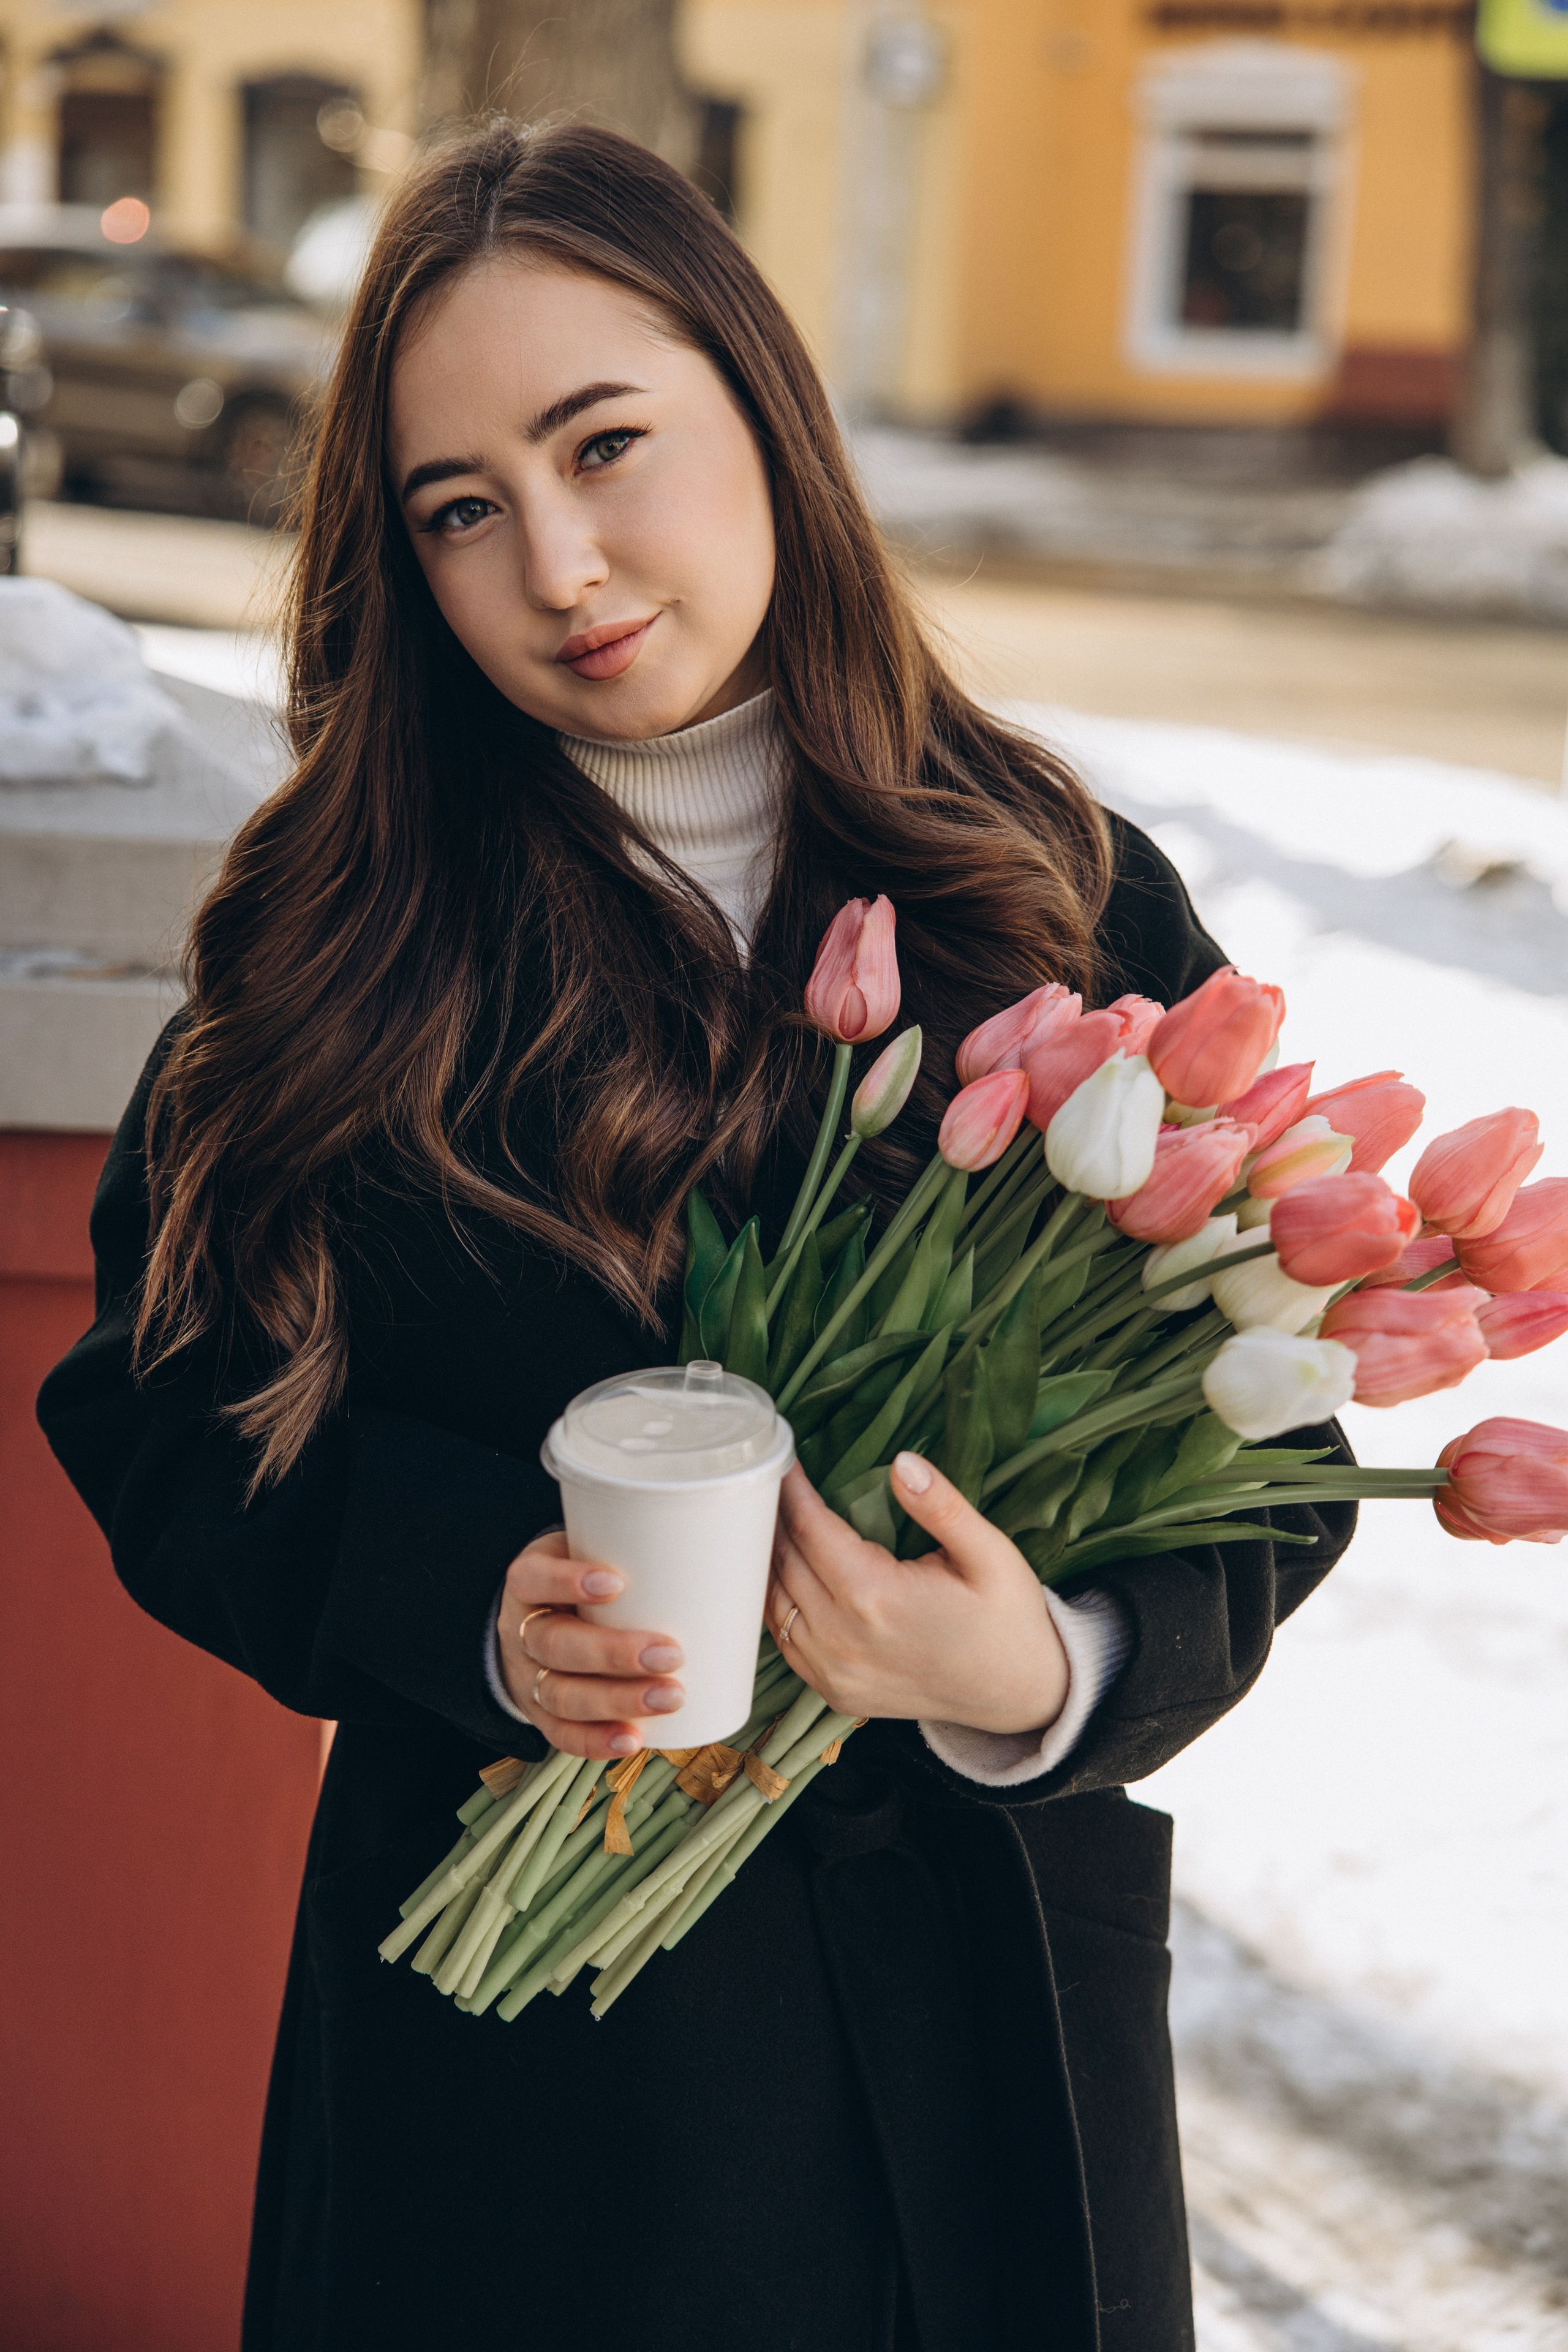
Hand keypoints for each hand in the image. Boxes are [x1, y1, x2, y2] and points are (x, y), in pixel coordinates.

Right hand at [498, 1530, 684, 1759]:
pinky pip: (561, 1734)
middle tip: (672, 1653)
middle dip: (613, 1653)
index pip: (534, 1578)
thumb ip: (636, 1542)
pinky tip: (633, 1741)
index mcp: (529, 1580)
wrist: (540, 1618)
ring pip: (560, 1694)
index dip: (567, 1582)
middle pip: (555, 1644)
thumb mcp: (593, 1547)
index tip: (617, 1583)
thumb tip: (721, 1539)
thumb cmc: (586, 1572)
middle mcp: (522, 1629)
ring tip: (671, 1698)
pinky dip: (596, 1741)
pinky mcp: (541, 1714)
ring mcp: (527, 1676)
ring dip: (616, 1701)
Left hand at [765, 1453, 1069, 1734]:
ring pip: (773, 1604)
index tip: (782, 1459)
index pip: (810, 1529)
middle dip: (773, 1518)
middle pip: (784, 1563)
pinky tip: (783, 1576)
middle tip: (768, 1480)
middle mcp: (843, 1639)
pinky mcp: (835, 1692)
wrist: (1021, 1693)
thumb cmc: (1007, 1618)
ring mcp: (834, 1672)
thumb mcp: (990, 1553)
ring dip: (767, 1561)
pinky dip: (776, 1604)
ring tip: (769, 1520)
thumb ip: (942, 1506)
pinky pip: (785, 1641)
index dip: (792, 1490)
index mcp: (876, 1597)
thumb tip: (902, 1462)